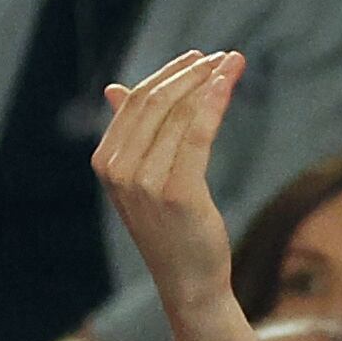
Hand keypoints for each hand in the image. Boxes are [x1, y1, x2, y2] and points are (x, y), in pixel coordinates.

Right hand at [93, 50, 247, 316]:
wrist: (188, 283)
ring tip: (235, 63)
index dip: (169, 74)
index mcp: (106, 162)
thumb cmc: (170, 230)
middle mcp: (119, 171)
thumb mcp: (142, 180)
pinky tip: (231, 82)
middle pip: (156, 101)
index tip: (199, 59)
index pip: (136, 101)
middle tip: (223, 57)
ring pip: (180, 113)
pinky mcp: (177, 192)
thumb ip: (132, 134)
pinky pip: (198, 132)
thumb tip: (115, 90)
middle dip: (191, 72)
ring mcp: (145, 182)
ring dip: (210, 81)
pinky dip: (216, 101)